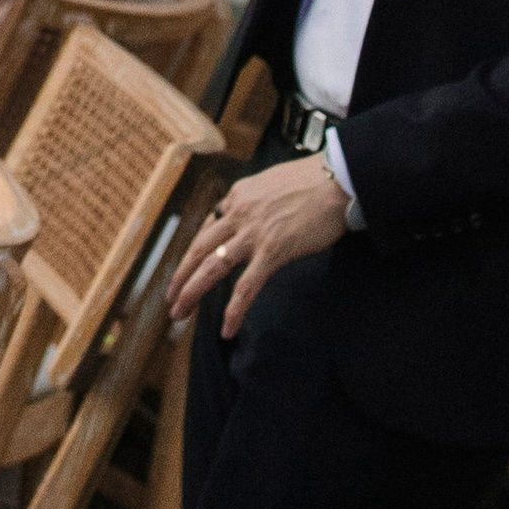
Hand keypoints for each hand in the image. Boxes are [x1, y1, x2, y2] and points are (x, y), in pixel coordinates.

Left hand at [167, 154, 348, 337]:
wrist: (338, 180)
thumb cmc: (313, 181)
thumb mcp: (271, 184)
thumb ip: (255, 202)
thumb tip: (250, 216)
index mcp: (238, 196)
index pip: (208, 228)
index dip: (194, 253)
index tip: (188, 269)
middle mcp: (238, 213)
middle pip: (199, 249)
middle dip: (181, 276)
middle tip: (170, 298)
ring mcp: (253, 233)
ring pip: (212, 267)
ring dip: (192, 292)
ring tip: (180, 313)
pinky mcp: (273, 251)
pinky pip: (246, 286)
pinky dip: (234, 310)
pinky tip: (227, 328)